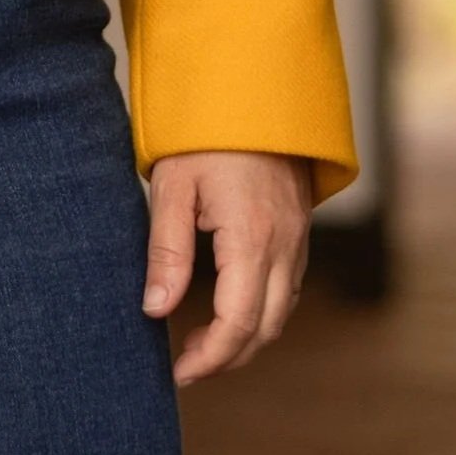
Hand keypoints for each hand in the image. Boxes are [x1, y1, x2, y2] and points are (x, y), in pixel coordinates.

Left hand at [140, 150, 312, 384]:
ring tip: (204, 343)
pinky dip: (263, 309)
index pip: (237, 324)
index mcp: (253, 238)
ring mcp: (298, 236)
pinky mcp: (299, 226)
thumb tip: (156, 310)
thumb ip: (167, 251)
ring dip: (247, 336)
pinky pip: (289, 286)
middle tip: (186, 365)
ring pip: (281, 310)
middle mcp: (285, 245)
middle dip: (227, 357)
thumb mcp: (173, 186)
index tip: (178, 372)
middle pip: (264, 328)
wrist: (251, 81)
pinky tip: (232, 305)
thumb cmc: (205, 131)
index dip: (208, 357)